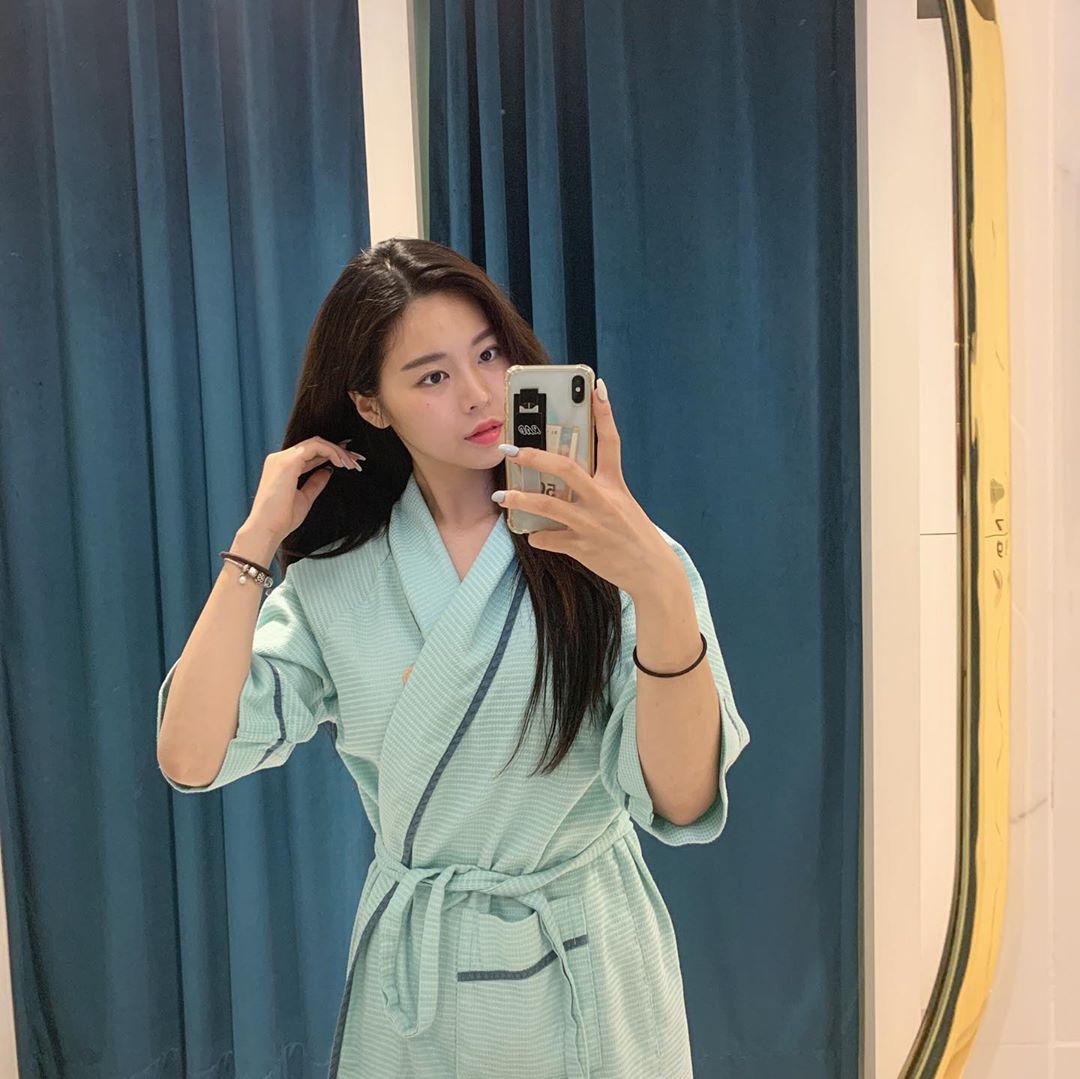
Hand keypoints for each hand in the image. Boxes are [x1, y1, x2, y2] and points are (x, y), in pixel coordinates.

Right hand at [245, 437, 364, 541]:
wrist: (267, 530)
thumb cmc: (281, 520)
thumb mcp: (304, 498)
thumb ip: (315, 482)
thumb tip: (327, 471)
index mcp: (282, 467)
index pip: (310, 453)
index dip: (331, 454)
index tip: (349, 461)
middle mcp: (280, 459)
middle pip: (314, 445)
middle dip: (338, 451)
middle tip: (355, 461)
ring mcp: (282, 458)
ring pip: (316, 443)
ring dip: (337, 451)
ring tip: (351, 464)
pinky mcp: (287, 462)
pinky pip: (315, 447)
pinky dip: (331, 452)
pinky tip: (342, 463)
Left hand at [495, 381, 675, 596]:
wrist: (651, 571)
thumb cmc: (633, 535)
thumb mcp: (622, 505)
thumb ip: (597, 491)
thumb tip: (565, 483)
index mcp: (615, 485)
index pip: (611, 442)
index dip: (604, 414)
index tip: (596, 387)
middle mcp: (603, 500)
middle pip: (566, 469)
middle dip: (535, 456)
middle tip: (511, 449)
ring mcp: (591, 524)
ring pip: (548, 506)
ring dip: (521, 500)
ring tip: (502, 496)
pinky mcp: (582, 547)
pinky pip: (549, 539)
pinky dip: (538, 537)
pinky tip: (534, 536)